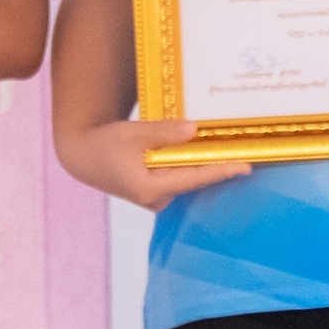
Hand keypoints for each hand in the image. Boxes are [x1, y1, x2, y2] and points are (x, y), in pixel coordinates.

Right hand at [55, 119, 250, 211]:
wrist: (82, 157)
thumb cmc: (104, 144)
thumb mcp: (131, 133)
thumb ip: (162, 132)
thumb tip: (194, 129)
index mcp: (149, 188)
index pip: (192, 178)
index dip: (219, 170)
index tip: (245, 166)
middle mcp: (156, 199)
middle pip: (194, 181)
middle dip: (218, 168)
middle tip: (246, 155)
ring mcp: (156, 198)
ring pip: (188, 181)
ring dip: (205, 166)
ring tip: (229, 152)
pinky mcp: (155, 193)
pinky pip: (180, 179)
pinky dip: (192, 167)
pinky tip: (205, 155)